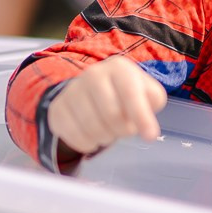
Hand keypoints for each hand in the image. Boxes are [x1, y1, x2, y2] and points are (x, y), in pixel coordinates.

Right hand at [47, 57, 167, 156]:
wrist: (91, 90)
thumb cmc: (125, 93)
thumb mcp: (146, 92)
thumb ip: (153, 102)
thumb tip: (147, 126)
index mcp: (119, 68)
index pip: (130, 94)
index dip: (142, 117)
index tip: (150, 137)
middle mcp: (93, 74)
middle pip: (112, 115)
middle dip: (123, 130)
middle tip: (125, 129)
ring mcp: (72, 91)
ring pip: (92, 128)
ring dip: (106, 137)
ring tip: (109, 131)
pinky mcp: (58, 108)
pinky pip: (74, 136)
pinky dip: (87, 144)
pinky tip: (93, 137)